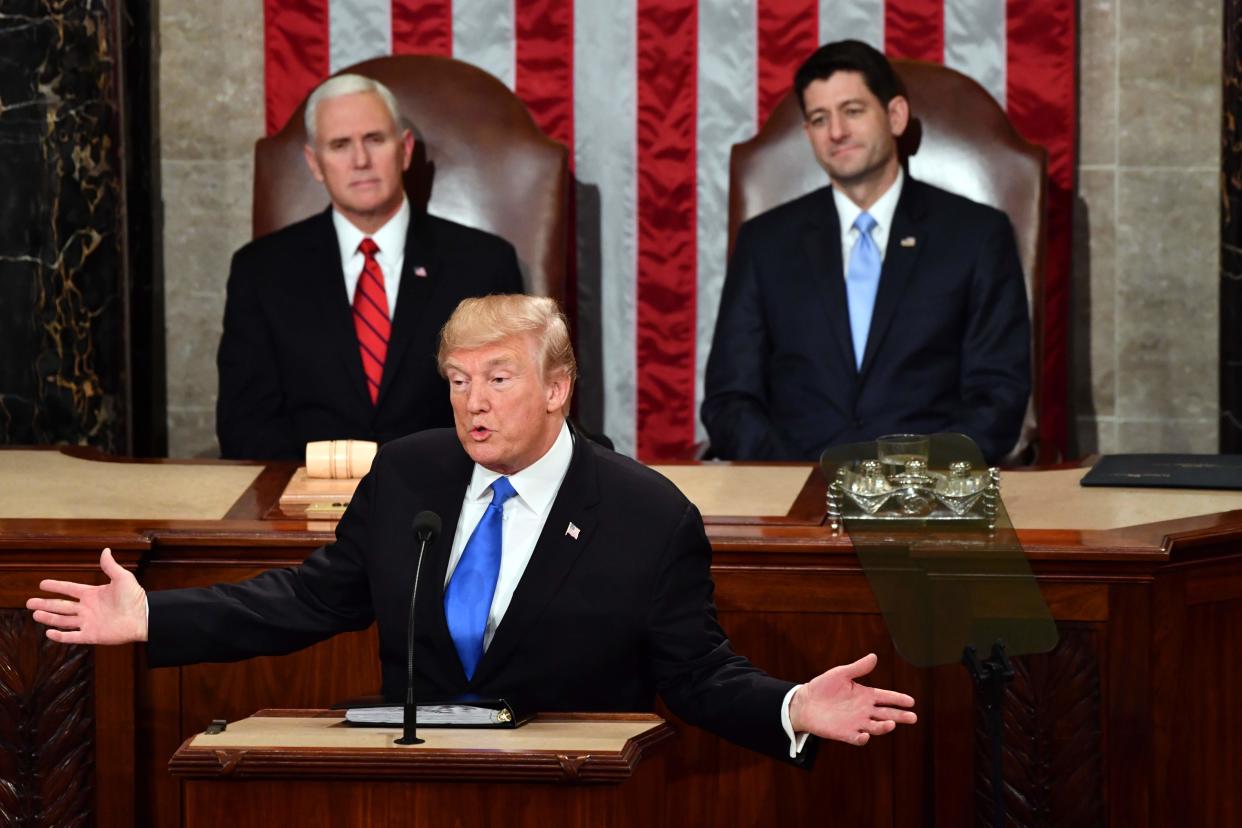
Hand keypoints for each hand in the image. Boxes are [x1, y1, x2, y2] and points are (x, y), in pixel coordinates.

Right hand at [26, 548, 147, 643]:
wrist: (143, 617)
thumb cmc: (135, 597)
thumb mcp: (123, 578)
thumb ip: (110, 566)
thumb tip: (106, 550)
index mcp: (93, 594)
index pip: (69, 589)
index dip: (56, 586)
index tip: (42, 584)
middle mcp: (87, 608)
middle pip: (61, 606)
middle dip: (45, 603)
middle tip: (29, 602)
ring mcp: (88, 622)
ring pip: (63, 620)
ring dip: (49, 618)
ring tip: (35, 614)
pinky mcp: (91, 635)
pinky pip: (72, 636)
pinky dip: (60, 636)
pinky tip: (49, 633)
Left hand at [788, 653, 915, 745]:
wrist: (805, 702)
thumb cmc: (824, 686)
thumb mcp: (841, 674)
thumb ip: (858, 668)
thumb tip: (874, 656)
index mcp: (865, 695)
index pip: (886, 697)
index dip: (898, 699)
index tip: (911, 701)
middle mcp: (864, 710)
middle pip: (886, 714)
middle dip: (900, 716)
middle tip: (913, 717)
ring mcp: (856, 723)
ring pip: (875, 727)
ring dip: (884, 727)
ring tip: (892, 724)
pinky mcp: (845, 733)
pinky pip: (856, 738)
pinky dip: (862, 738)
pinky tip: (865, 735)